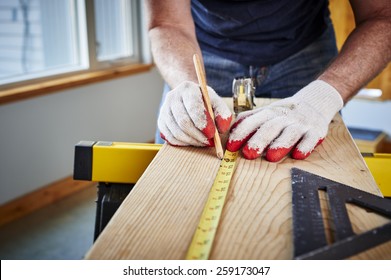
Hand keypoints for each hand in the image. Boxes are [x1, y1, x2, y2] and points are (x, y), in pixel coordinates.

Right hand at [158, 81, 231, 145]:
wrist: (188, 98)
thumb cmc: (204, 102)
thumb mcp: (216, 103)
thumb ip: (223, 114)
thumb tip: (222, 129)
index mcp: (187, 88)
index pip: (193, 108)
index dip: (203, 123)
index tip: (212, 134)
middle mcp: (172, 97)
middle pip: (183, 122)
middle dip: (198, 136)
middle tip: (209, 142)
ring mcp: (164, 109)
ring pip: (176, 132)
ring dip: (191, 141)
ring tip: (202, 142)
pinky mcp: (161, 121)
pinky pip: (170, 137)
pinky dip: (182, 143)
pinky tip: (192, 142)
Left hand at [226, 80, 343, 160]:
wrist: (315, 102)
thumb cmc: (284, 113)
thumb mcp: (266, 112)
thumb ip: (249, 119)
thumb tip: (230, 130)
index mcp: (269, 113)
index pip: (252, 121)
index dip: (241, 133)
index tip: (231, 146)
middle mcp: (284, 117)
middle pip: (270, 127)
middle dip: (259, 140)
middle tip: (248, 153)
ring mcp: (300, 124)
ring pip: (290, 133)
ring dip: (280, 145)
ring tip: (271, 157)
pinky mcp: (316, 131)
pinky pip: (311, 139)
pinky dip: (305, 147)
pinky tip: (298, 155)